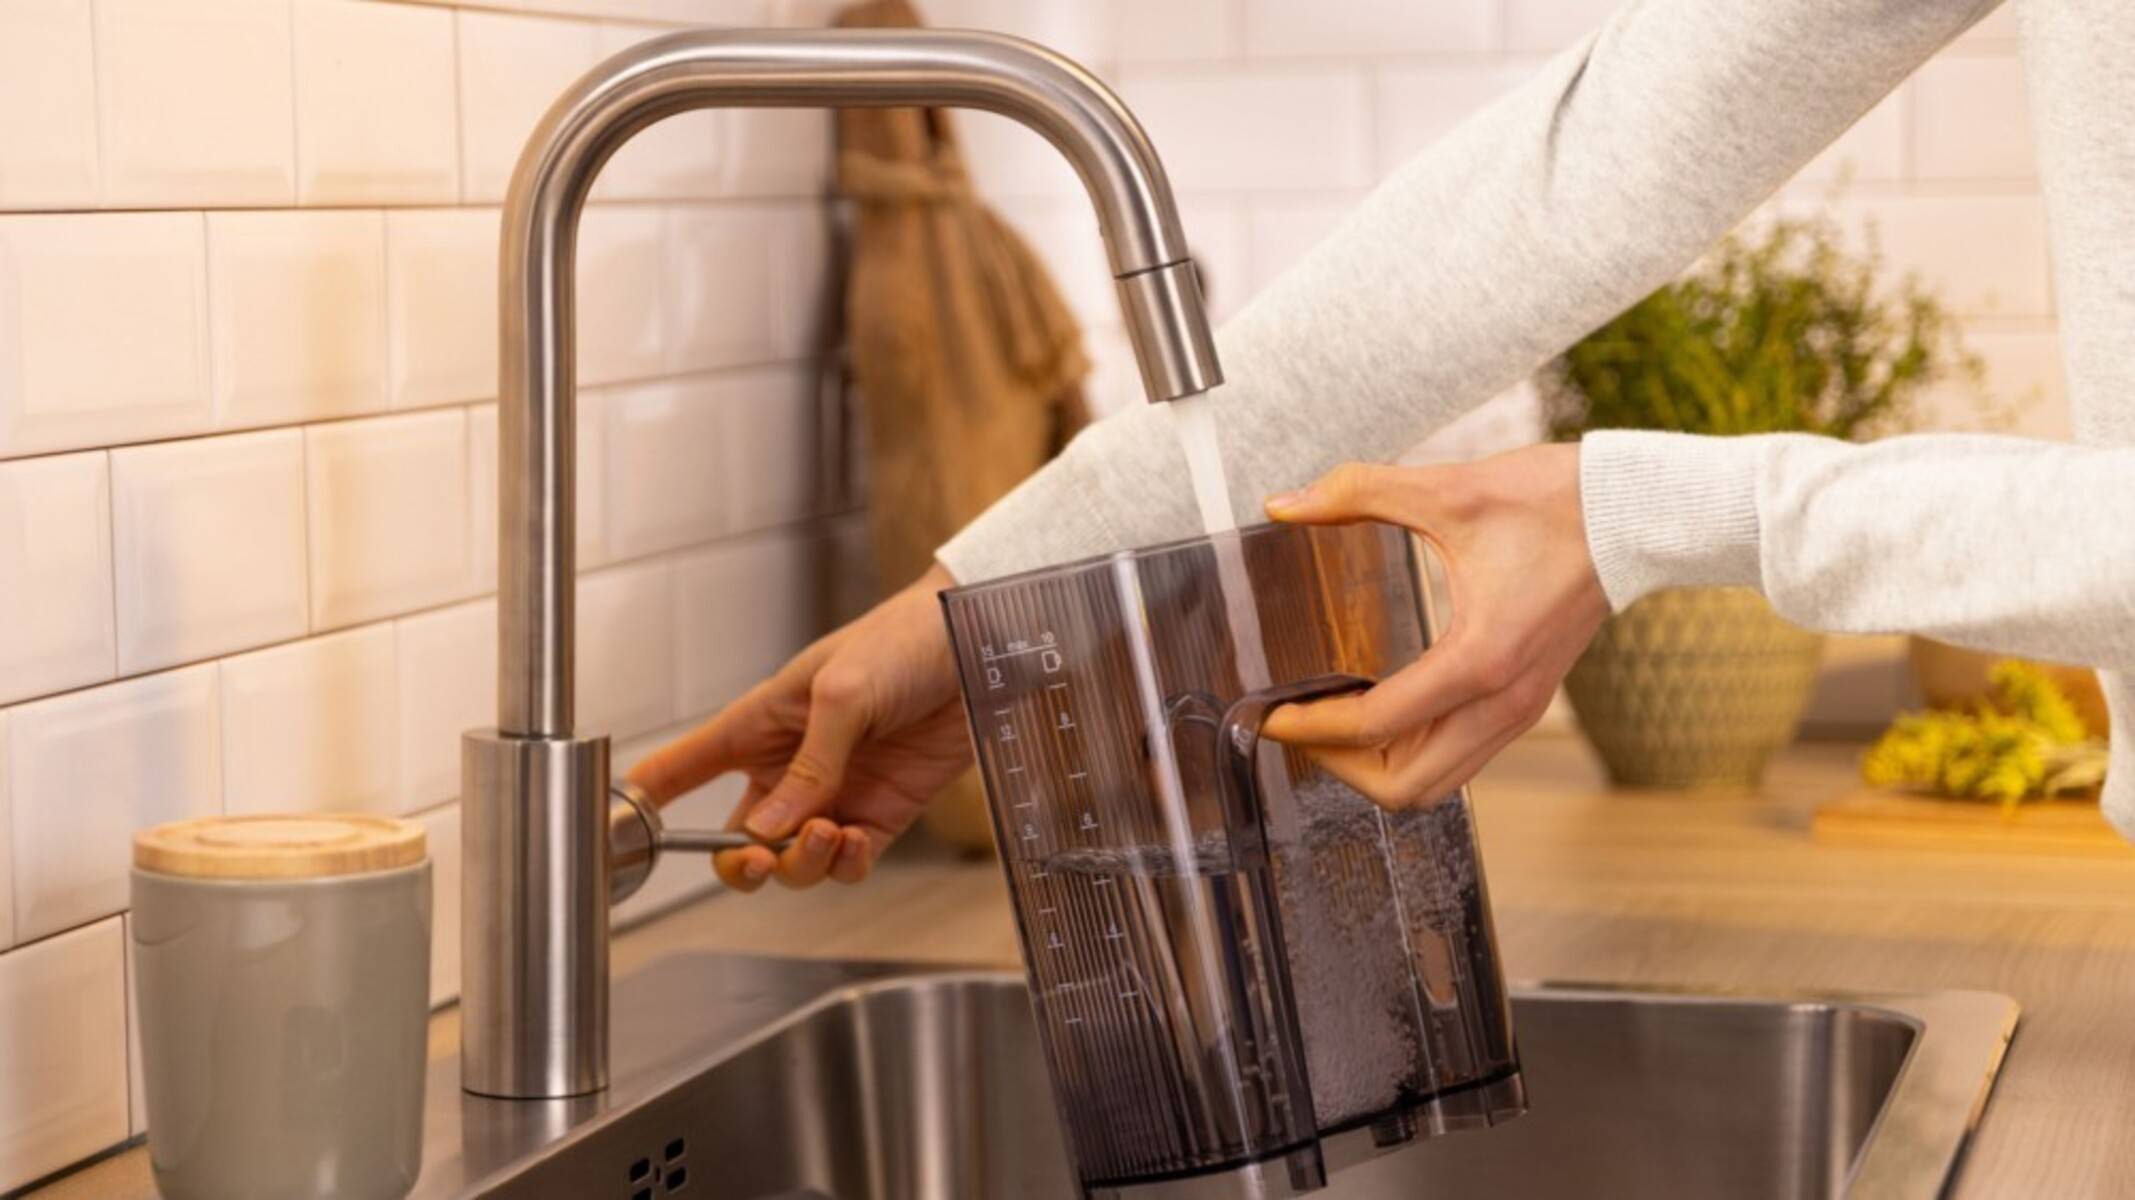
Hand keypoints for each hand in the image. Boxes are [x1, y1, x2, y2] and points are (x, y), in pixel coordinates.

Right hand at [626, 563, 970, 890]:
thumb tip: (772, 829)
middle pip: (737, 838)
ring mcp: (835, 793)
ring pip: (793, 861)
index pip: (684, 767)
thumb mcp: (844, 690)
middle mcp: (789, 766)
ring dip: (801, 864)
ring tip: (827, 833)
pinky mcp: (884, 812)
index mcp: (760, 724)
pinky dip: (845, 865)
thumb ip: (809, 763)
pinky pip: (848, 862)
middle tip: (760, 857)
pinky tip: (854, 842)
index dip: (648, 804)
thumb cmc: (903, 640)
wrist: (981, 644)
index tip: (619, 838)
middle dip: (740, 861)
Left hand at [1260, 443, 1607, 807]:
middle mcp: (1504, 701)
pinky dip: (1413, 750)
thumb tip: (1283, 503)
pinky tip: (1382, 708)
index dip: (1310, 727)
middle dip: (1340, 766)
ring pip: (1437, 781)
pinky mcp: (1529, 700)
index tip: (1268, 714)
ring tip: (1332, 722)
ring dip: (1377, 766)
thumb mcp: (1448, 488)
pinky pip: (1461, 756)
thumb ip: (1357, 492)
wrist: (1638, 510)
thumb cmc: (1555, 500)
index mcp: (1480, 659)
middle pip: (1406, 786)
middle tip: (1299, 726)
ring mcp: (1522, 708)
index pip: (1375, 725)